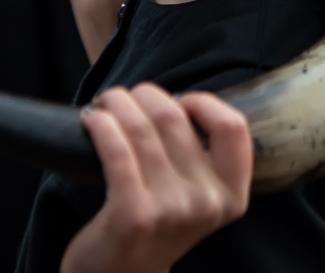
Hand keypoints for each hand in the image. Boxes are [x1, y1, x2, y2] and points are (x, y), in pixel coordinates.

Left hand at [61, 84, 251, 272]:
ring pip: (140, 128)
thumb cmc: (154, 229)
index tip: (179, 101)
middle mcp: (206, 203)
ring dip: (115, 104)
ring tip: (104, 106)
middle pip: (175, 117)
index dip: (204, 102)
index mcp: (230, 196)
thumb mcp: (196, 200)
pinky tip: (91, 121)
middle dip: (142, 95)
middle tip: (124, 98)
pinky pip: (115, 148)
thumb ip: (200, 159)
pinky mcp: (132, 215)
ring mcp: (170, 210)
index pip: (233, 128)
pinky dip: (100, 124)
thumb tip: (176, 101)